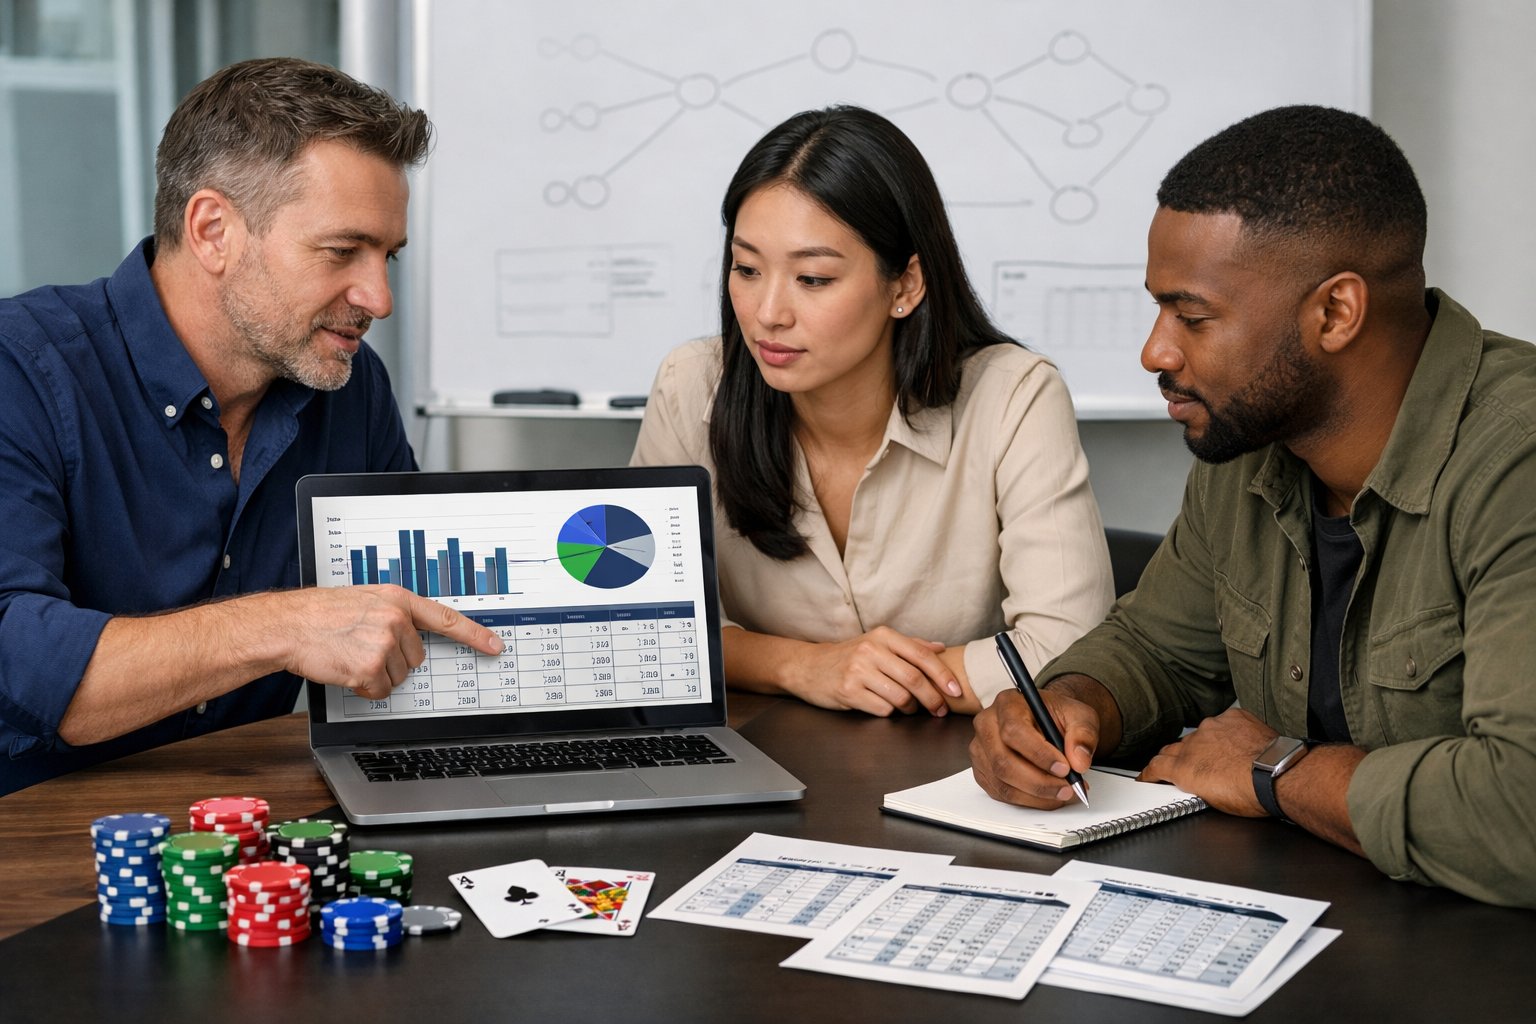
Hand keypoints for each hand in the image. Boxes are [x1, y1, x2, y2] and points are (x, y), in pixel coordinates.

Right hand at [277, 586, 502, 700]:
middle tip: (362, 647)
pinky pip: (380, 690)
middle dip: (392, 660)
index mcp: (398, 600)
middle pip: (415, 658)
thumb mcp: (365, 600)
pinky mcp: (370, 667)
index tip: (495, 646)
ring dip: (377, 674)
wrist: (290, 624)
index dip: (474, 634)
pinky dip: (364, 687)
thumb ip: (394, 614)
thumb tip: (413, 635)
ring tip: (350, 654)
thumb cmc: (322, 613)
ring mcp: (384, 643)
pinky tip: (346, 668)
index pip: (446, 618)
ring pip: (399, 676)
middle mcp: (396, 619)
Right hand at [789, 626, 960, 716]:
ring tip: (910, 709)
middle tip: (940, 710)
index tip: (956, 691)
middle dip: (933, 699)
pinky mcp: (848, 691)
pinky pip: (882, 708)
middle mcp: (871, 650)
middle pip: (914, 679)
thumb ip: (909, 645)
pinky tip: (885, 707)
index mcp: (882, 636)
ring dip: (911, 708)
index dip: (943, 675)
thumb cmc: (848, 656)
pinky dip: (889, 712)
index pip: (922, 656)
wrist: (808, 667)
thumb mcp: (876, 642)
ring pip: (900, 697)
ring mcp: (858, 671)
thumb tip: (941, 647)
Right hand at [970, 688, 1099, 807]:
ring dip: (1036, 795)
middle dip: (1039, 782)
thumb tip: (1079, 761)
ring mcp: (981, 750)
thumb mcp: (1079, 715)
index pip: (1014, 731)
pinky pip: (1001, 793)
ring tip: (1063, 793)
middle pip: (1003, 761)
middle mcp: (987, 725)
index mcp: (1008, 703)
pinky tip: (1048, 796)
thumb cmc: (1057, 716)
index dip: (1039, 754)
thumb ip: (1083, 734)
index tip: (1064, 768)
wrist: (1047, 721)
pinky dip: (1028, 801)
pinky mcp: (982, 771)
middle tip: (1067, 789)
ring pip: (1002, 782)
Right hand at [1138, 707, 1276, 815]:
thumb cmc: (1251, 794)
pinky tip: (1239, 744)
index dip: (1151, 772)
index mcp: (1184, 768)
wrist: (1280, 775)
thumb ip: (1194, 786)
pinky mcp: (1232, 717)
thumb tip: (1193, 784)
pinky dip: (1228, 732)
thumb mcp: (1213, 801)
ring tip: (1225, 758)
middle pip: (1175, 748)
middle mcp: (1193, 743)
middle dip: (1178, 758)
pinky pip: (1223, 722)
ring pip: (1200, 734)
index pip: (1156, 765)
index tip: (1150, 775)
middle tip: (1191, 768)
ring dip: (1206, 745)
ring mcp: (1212, 727)